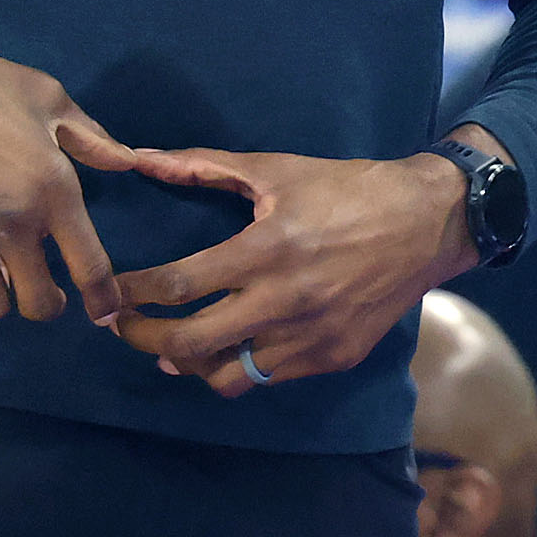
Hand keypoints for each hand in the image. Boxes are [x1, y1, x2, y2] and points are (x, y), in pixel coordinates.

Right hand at [0, 32, 139, 322]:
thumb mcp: (49, 98)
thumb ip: (92, 139)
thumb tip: (129, 163)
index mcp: (51, 189)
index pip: (89, 267)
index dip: (102, 300)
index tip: (104, 312)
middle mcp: (10, 222)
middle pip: (38, 305)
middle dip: (47, 302)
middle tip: (43, 285)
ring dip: (2, 291)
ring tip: (0, 266)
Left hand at [108, 144, 474, 397]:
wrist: (428, 223)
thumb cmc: (348, 188)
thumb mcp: (277, 170)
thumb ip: (205, 167)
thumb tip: (143, 158)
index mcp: (267, 250)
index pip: (177, 285)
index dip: (131, 295)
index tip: (108, 295)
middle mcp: (285, 301)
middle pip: (190, 344)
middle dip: (143, 340)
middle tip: (122, 328)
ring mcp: (311, 338)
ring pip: (226, 376)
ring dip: (188, 364)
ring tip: (172, 346)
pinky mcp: (332, 358)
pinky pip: (267, 378)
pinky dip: (239, 365)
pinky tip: (230, 344)